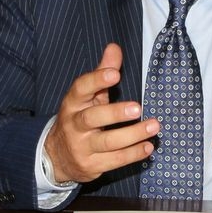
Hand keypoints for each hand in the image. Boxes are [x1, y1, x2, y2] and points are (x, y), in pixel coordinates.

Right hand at [43, 43, 159, 184]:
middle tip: (138, 108)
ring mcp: (82, 147)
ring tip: (154, 126)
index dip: (96, 80)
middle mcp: (74, 125)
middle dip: (115, 113)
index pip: (81, 88)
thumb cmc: (79, 118)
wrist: (57, 156)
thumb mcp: (87, 95)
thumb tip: (114, 47)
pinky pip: (114, 160)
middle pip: (92, 118)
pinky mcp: (91, 165)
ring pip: (107, 142)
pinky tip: (148, 146)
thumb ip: (102, 72)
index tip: (114, 74)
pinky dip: (133, 153)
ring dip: (133, 135)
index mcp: (73, 103)